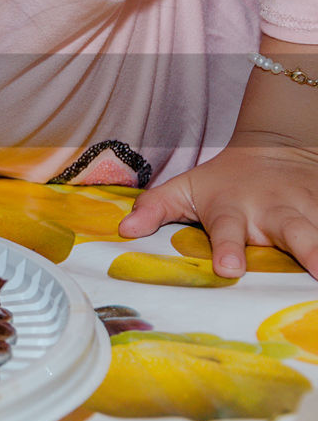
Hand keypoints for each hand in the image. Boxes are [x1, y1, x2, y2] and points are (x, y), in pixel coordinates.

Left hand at [118, 137, 317, 279]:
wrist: (275, 146)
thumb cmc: (222, 180)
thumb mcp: (183, 188)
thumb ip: (153, 208)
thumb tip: (122, 231)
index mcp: (234, 208)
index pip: (228, 229)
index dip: (228, 247)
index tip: (228, 268)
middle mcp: (275, 209)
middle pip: (294, 231)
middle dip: (309, 251)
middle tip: (317, 274)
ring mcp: (310, 208)